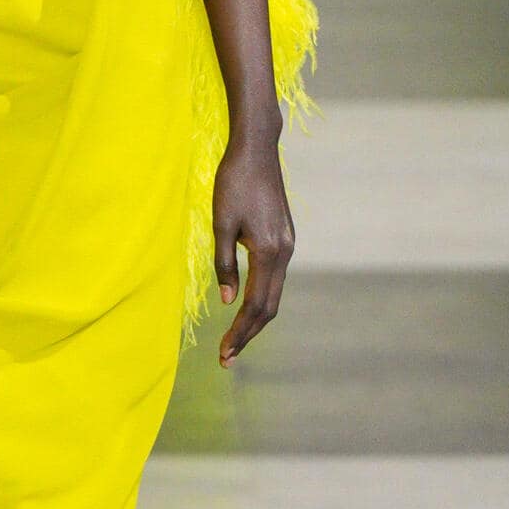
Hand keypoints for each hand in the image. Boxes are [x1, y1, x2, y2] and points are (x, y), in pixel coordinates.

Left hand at [212, 133, 294, 367]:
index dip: (239, 332)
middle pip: (269, 307)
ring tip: (234, 339)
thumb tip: (227, 301)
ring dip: (254, 319)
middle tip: (226, 358)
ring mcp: (287, 245)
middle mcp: (284, 252)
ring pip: (274, 294)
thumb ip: (223, 264)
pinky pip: (274, 278)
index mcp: (268, 251)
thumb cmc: (233, 182)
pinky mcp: (284, 238)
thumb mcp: (220, 224)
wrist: (257, 150)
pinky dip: (260, 298)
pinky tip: (244, 307)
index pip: (255, 305)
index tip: (224, 353)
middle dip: (248, 334)